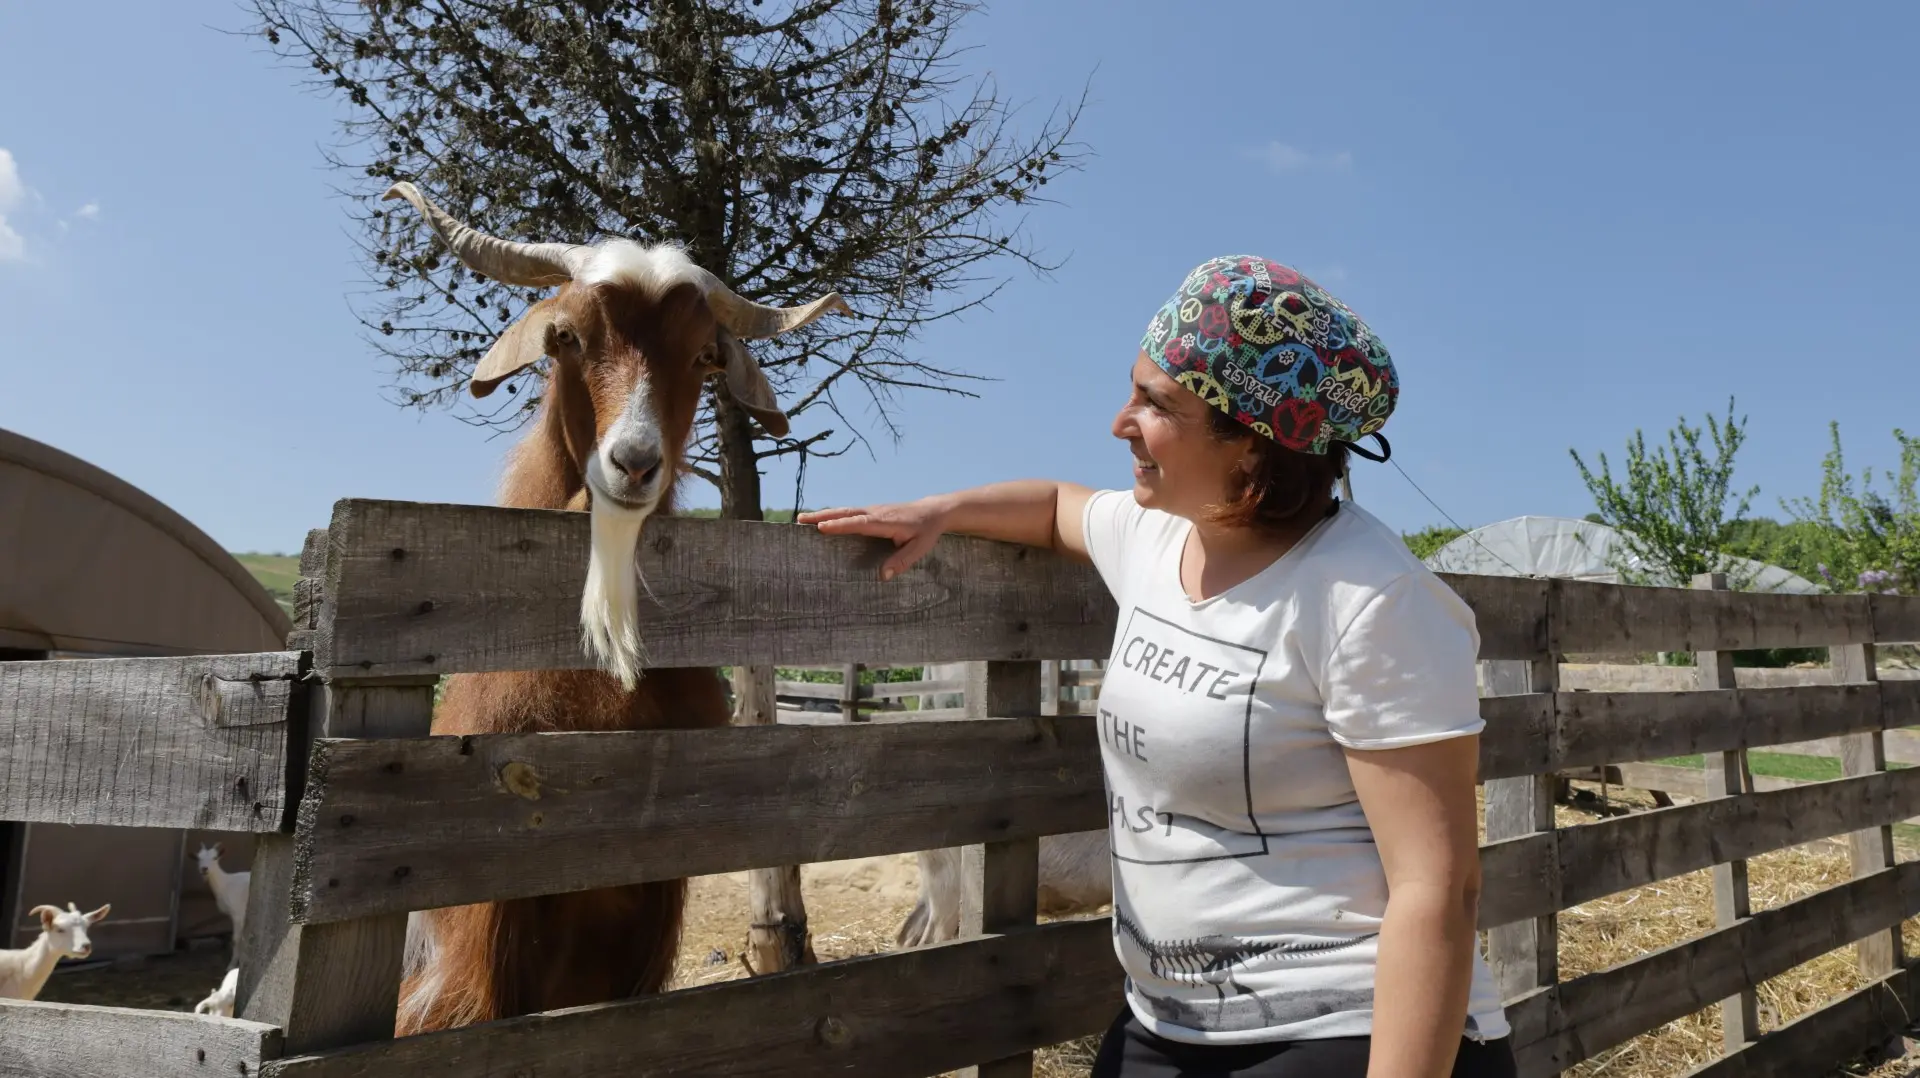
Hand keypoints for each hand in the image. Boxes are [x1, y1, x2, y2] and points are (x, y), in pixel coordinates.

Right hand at [797, 498, 949, 580]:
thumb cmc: (926, 531)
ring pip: (844, 511)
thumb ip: (902, 561)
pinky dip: (833, 515)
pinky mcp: (871, 512)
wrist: (933, 511)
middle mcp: (875, 513)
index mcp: (885, 522)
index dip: (840, 525)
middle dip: (822, 516)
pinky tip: (821, 520)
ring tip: (802, 519)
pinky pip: (849, 513)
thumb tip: (882, 576)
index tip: (821, 528)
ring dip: (823, 514)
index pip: (859, 523)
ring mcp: (872, 510)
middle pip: (845, 513)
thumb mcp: (920, 548)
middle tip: (801, 520)